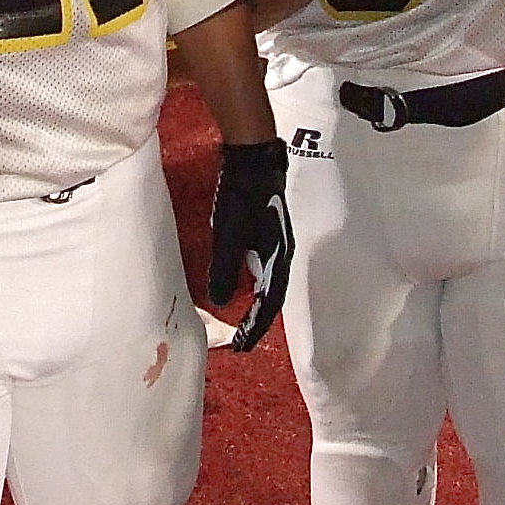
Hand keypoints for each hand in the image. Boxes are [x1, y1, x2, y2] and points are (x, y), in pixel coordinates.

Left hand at [206, 140, 294, 351]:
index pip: (270, 302)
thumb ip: (226, 268)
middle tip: (242, 340)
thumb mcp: (230, 233)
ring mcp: (276, 242)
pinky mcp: (267, 233)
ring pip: (269, 282)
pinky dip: (254, 285)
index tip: (242, 346)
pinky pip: (264, 268)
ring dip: (257, 304)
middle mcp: (282, 253)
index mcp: (277, 257)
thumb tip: (222, 302)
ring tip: (242, 322)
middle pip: (273, 296)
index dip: (256, 326)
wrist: (254, 158)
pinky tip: (242, 285)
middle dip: (258, 320)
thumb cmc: (243, 195)